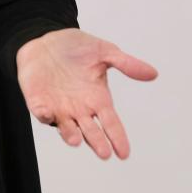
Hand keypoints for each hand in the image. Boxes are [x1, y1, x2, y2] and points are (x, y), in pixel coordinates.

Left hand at [16, 28, 157, 159]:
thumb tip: (153, 73)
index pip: (111, 123)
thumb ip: (126, 63)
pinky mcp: (38, 101)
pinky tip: (47, 114)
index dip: (118, 138)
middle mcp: (80, 108)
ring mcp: (59, 107)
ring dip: (70, 135)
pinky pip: (41, 113)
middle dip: (96, 142)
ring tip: (76, 140)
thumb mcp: (103, 52)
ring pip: (66, 128)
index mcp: (98, 99)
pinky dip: (44, 115)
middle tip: (104, 153)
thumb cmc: (75, 48)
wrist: (44, 39)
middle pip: (91, 131)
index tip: (124, 153)